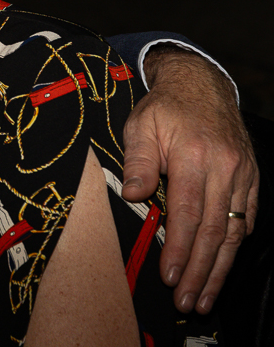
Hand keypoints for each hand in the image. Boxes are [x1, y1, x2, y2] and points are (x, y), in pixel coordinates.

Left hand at [120, 45, 258, 313]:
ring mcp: (242, 175)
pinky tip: (224, 265)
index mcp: (195, 156)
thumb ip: (138, 161)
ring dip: (219, 268)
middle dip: (200, 271)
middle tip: (188, 302)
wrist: (200, 84)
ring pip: (234, 231)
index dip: (180, 248)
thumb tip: (135, 195)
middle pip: (214, 230)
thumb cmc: (164, 108)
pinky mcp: (250, 178)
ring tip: (205, 297)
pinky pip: (247, 217)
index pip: (188, 213)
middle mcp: (225, 168)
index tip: (170, 276)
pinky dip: (236, 244)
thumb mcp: (141, 125)